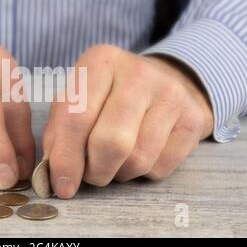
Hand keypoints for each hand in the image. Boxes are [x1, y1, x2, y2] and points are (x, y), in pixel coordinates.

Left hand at [43, 45, 213, 198]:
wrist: (165, 82)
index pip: (77, 116)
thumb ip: (58, 133)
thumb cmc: (108, 95)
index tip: (61, 185)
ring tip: (114, 160)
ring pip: (137, 160)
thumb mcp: (76, 100)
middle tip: (90, 175)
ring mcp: (171, 95)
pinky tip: (139, 154)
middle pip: (110, 142)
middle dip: (94, 171)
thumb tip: (53, 176)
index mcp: (100, 62)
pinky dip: (142, 173)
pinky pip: (160, 168)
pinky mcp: (193, 119)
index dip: (66, 158)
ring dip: (118, 173)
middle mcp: (138, 73)